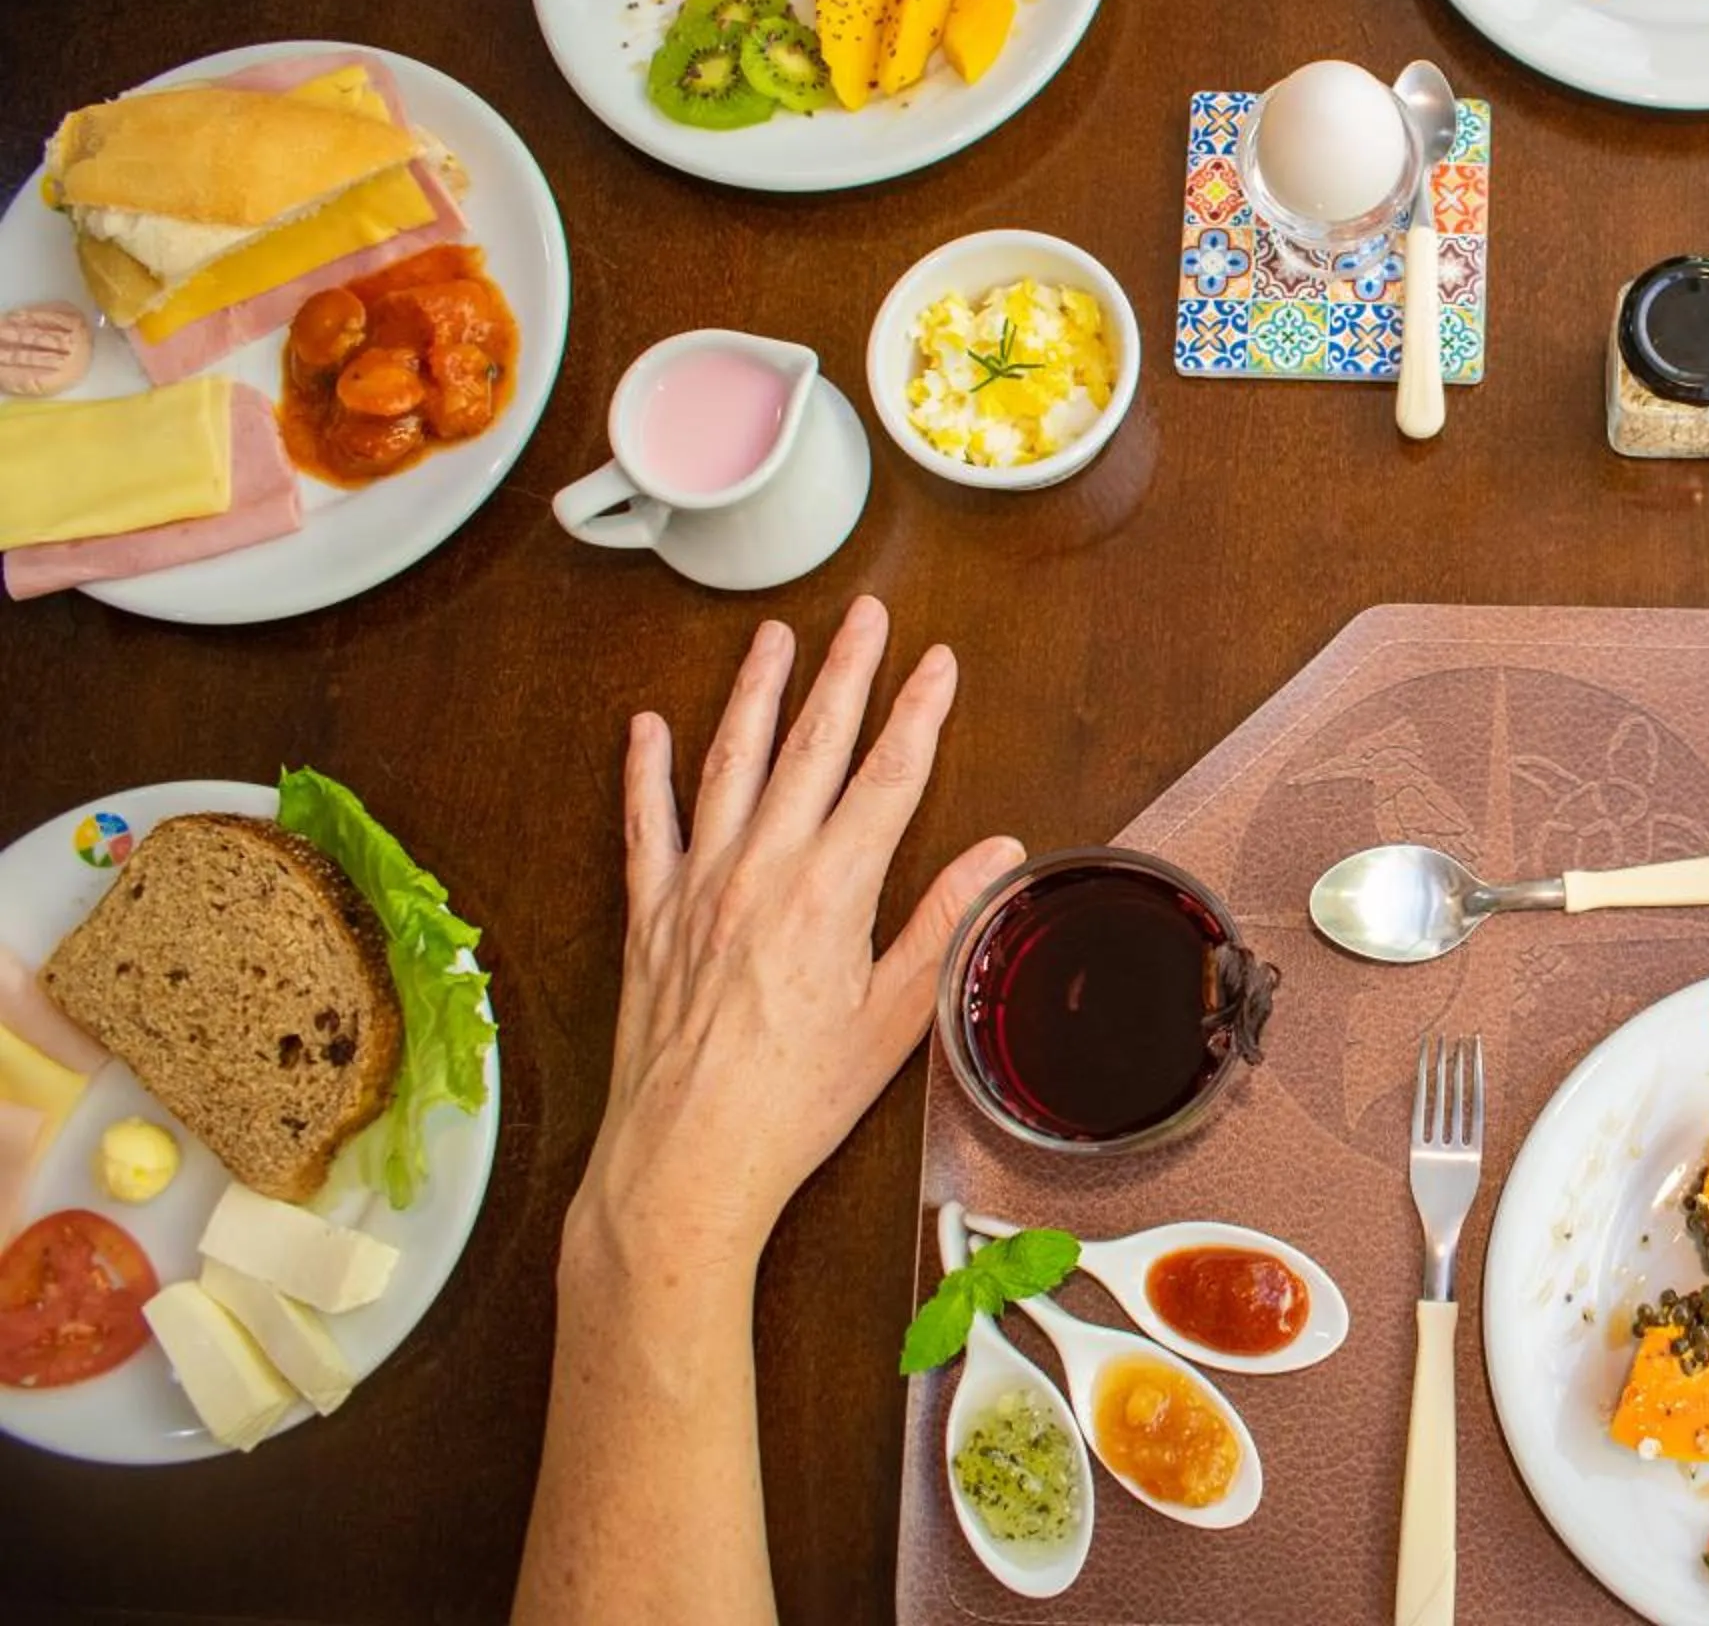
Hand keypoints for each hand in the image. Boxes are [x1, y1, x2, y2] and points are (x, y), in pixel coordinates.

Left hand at [577, 596, 1023, 1274]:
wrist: (687, 1160)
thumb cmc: (792, 1104)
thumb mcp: (894, 1021)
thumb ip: (942, 927)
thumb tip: (994, 857)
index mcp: (829, 895)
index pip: (888, 779)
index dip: (920, 712)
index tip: (939, 663)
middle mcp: (759, 873)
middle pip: (811, 748)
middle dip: (845, 674)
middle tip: (866, 618)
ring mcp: (696, 887)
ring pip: (728, 765)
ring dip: (753, 695)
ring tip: (773, 639)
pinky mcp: (650, 917)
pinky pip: (645, 825)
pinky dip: (646, 772)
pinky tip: (647, 729)